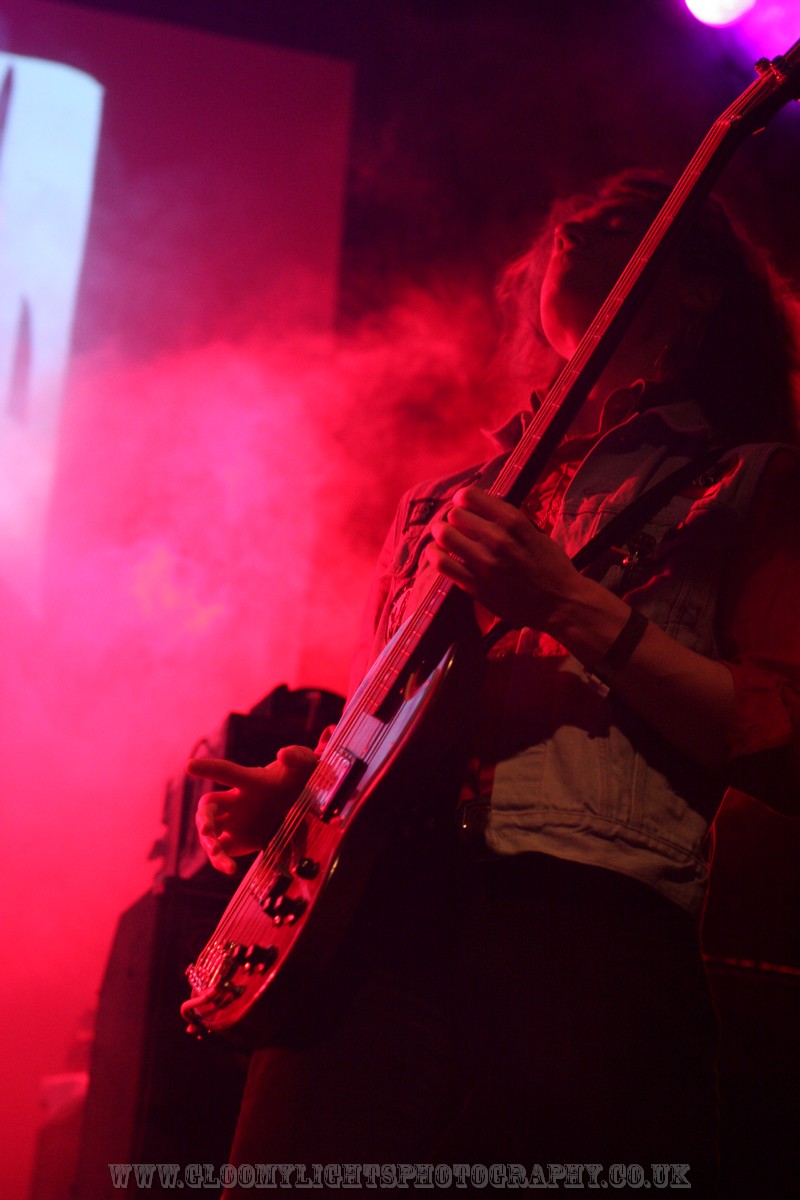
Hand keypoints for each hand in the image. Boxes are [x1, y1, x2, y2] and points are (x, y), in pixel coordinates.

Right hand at [187, 745, 318, 874]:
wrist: (308, 800)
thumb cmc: (301, 776)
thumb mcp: (304, 763)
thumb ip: (298, 756)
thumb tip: (283, 754)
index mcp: (249, 780)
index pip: (226, 772)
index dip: (208, 768)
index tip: (189, 766)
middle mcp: (236, 800)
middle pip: (208, 806)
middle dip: (205, 818)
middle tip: (208, 831)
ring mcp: (235, 822)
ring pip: (210, 832)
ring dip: (210, 843)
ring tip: (218, 854)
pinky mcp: (240, 841)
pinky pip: (223, 852)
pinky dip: (221, 861)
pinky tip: (230, 869)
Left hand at [426, 486, 586, 630]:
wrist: (561, 603)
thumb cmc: (552, 567)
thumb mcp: (537, 533)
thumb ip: (510, 520)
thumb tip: (483, 506)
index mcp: (514, 522)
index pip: (470, 496)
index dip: (463, 498)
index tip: (463, 503)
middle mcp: (497, 539)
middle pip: (454, 514)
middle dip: (453, 517)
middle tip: (456, 524)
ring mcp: (484, 563)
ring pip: (444, 535)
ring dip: (441, 533)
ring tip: (444, 536)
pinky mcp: (475, 585)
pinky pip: (442, 563)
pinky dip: (434, 554)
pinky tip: (436, 553)